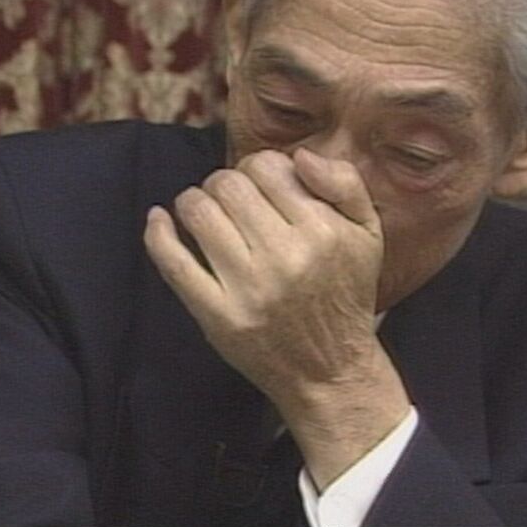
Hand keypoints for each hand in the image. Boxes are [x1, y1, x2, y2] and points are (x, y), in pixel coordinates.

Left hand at [144, 148, 410, 486]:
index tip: (259, 187)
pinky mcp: (218, 316)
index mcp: (322, 231)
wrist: (330, 371)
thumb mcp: (368, 233)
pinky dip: (158, 233)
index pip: (265, 167)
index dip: (256, 168)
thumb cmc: (345, 293)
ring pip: (198, 212)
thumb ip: (345, 182)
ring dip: (193, 203)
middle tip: (231, 203)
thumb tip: (299, 155)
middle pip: (227, 185)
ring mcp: (248, 288)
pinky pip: (174, 262)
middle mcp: (286, 257)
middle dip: (223, 184)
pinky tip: (160, 219)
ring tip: (205, 215)